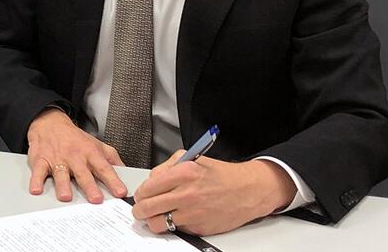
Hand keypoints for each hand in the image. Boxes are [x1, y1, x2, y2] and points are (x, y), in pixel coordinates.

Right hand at [26, 108, 127, 202]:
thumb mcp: (97, 144)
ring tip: (66, 196)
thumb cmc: (75, 138)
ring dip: (63, 185)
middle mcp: (74, 157)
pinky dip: (36, 181)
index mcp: (90, 153)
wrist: (50, 123)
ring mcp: (57, 159)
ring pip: (60, 173)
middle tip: (95, 199)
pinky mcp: (41, 160)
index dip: (113, 180)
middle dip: (89, 186)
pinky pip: (39, 171)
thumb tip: (126, 172)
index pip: (104, 168)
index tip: (120, 192)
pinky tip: (37, 189)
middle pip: (83, 173)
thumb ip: (112, 159)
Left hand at [132, 151, 296, 235]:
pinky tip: (176, 218)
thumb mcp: (192, 158)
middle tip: (140, 209)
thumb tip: (151, 180)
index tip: (140, 195)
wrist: (247, 191)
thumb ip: (167, 166)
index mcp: (183, 173)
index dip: (140, 193)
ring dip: (152, 221)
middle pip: (148, 207)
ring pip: (158, 223)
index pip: (148, 187)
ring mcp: (192, 213)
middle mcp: (187, 194)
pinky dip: (172, 225)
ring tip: (153, 217)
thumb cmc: (221, 175)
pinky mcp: (199, 227)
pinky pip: (176, 229)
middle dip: (140, 210)